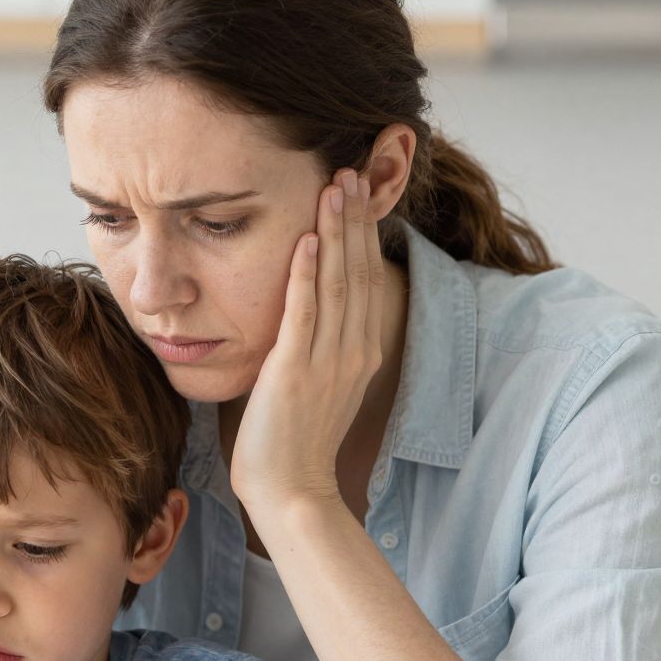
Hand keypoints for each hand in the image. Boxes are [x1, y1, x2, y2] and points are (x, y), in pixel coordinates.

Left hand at [229, 169, 386, 518]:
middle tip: (354, 170)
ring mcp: (328, 360)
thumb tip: (311, 313)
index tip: (360, 194)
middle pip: (360, 270)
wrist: (292, 490)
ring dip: (337, 232)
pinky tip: (307, 238)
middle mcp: (353, 350)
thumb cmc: (296, 442)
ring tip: (335, 187)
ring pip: (338, 282)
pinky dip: (307, 274)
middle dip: (357, 218)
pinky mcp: (296, 370)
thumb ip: (322, 347)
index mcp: (362, 352)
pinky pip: (304, 313)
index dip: (365, 234)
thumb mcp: (321, 386)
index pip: (369, 280)